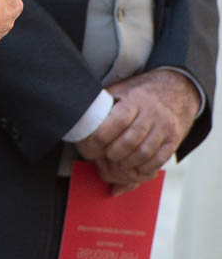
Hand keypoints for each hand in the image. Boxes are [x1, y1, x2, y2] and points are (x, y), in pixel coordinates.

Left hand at [75, 70, 199, 192]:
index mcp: (135, 100)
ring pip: (144, 153)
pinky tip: (133, 168)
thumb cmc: (141, 92)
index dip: (101, 137)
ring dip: (126, 164)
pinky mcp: (173, 141)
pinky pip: (159, 161)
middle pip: (130, 141)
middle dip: (112, 154)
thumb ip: (105, 103)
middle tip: (102, 158)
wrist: (176, 90)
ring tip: (115, 163)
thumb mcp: (121, 89)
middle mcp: (151, 114)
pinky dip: (143, 168)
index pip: (117, 121)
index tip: (91, 147)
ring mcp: (164, 128)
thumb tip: (82, 117)